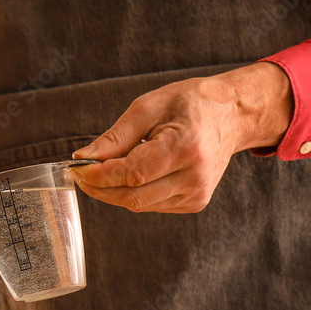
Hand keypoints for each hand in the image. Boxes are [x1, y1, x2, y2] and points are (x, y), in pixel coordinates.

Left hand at [71, 62, 292, 212]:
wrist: (232, 116)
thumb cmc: (192, 104)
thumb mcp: (150, 106)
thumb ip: (116, 136)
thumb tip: (85, 158)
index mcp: (185, 147)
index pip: (132, 173)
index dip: (100, 176)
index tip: (77, 169)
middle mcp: (194, 177)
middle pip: (133, 197)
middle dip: (101, 188)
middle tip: (81, 174)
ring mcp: (196, 194)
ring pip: (139, 205)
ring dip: (115, 191)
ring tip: (108, 169)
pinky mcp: (194, 203)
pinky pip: (152, 204)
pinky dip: (135, 192)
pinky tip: (136, 174)